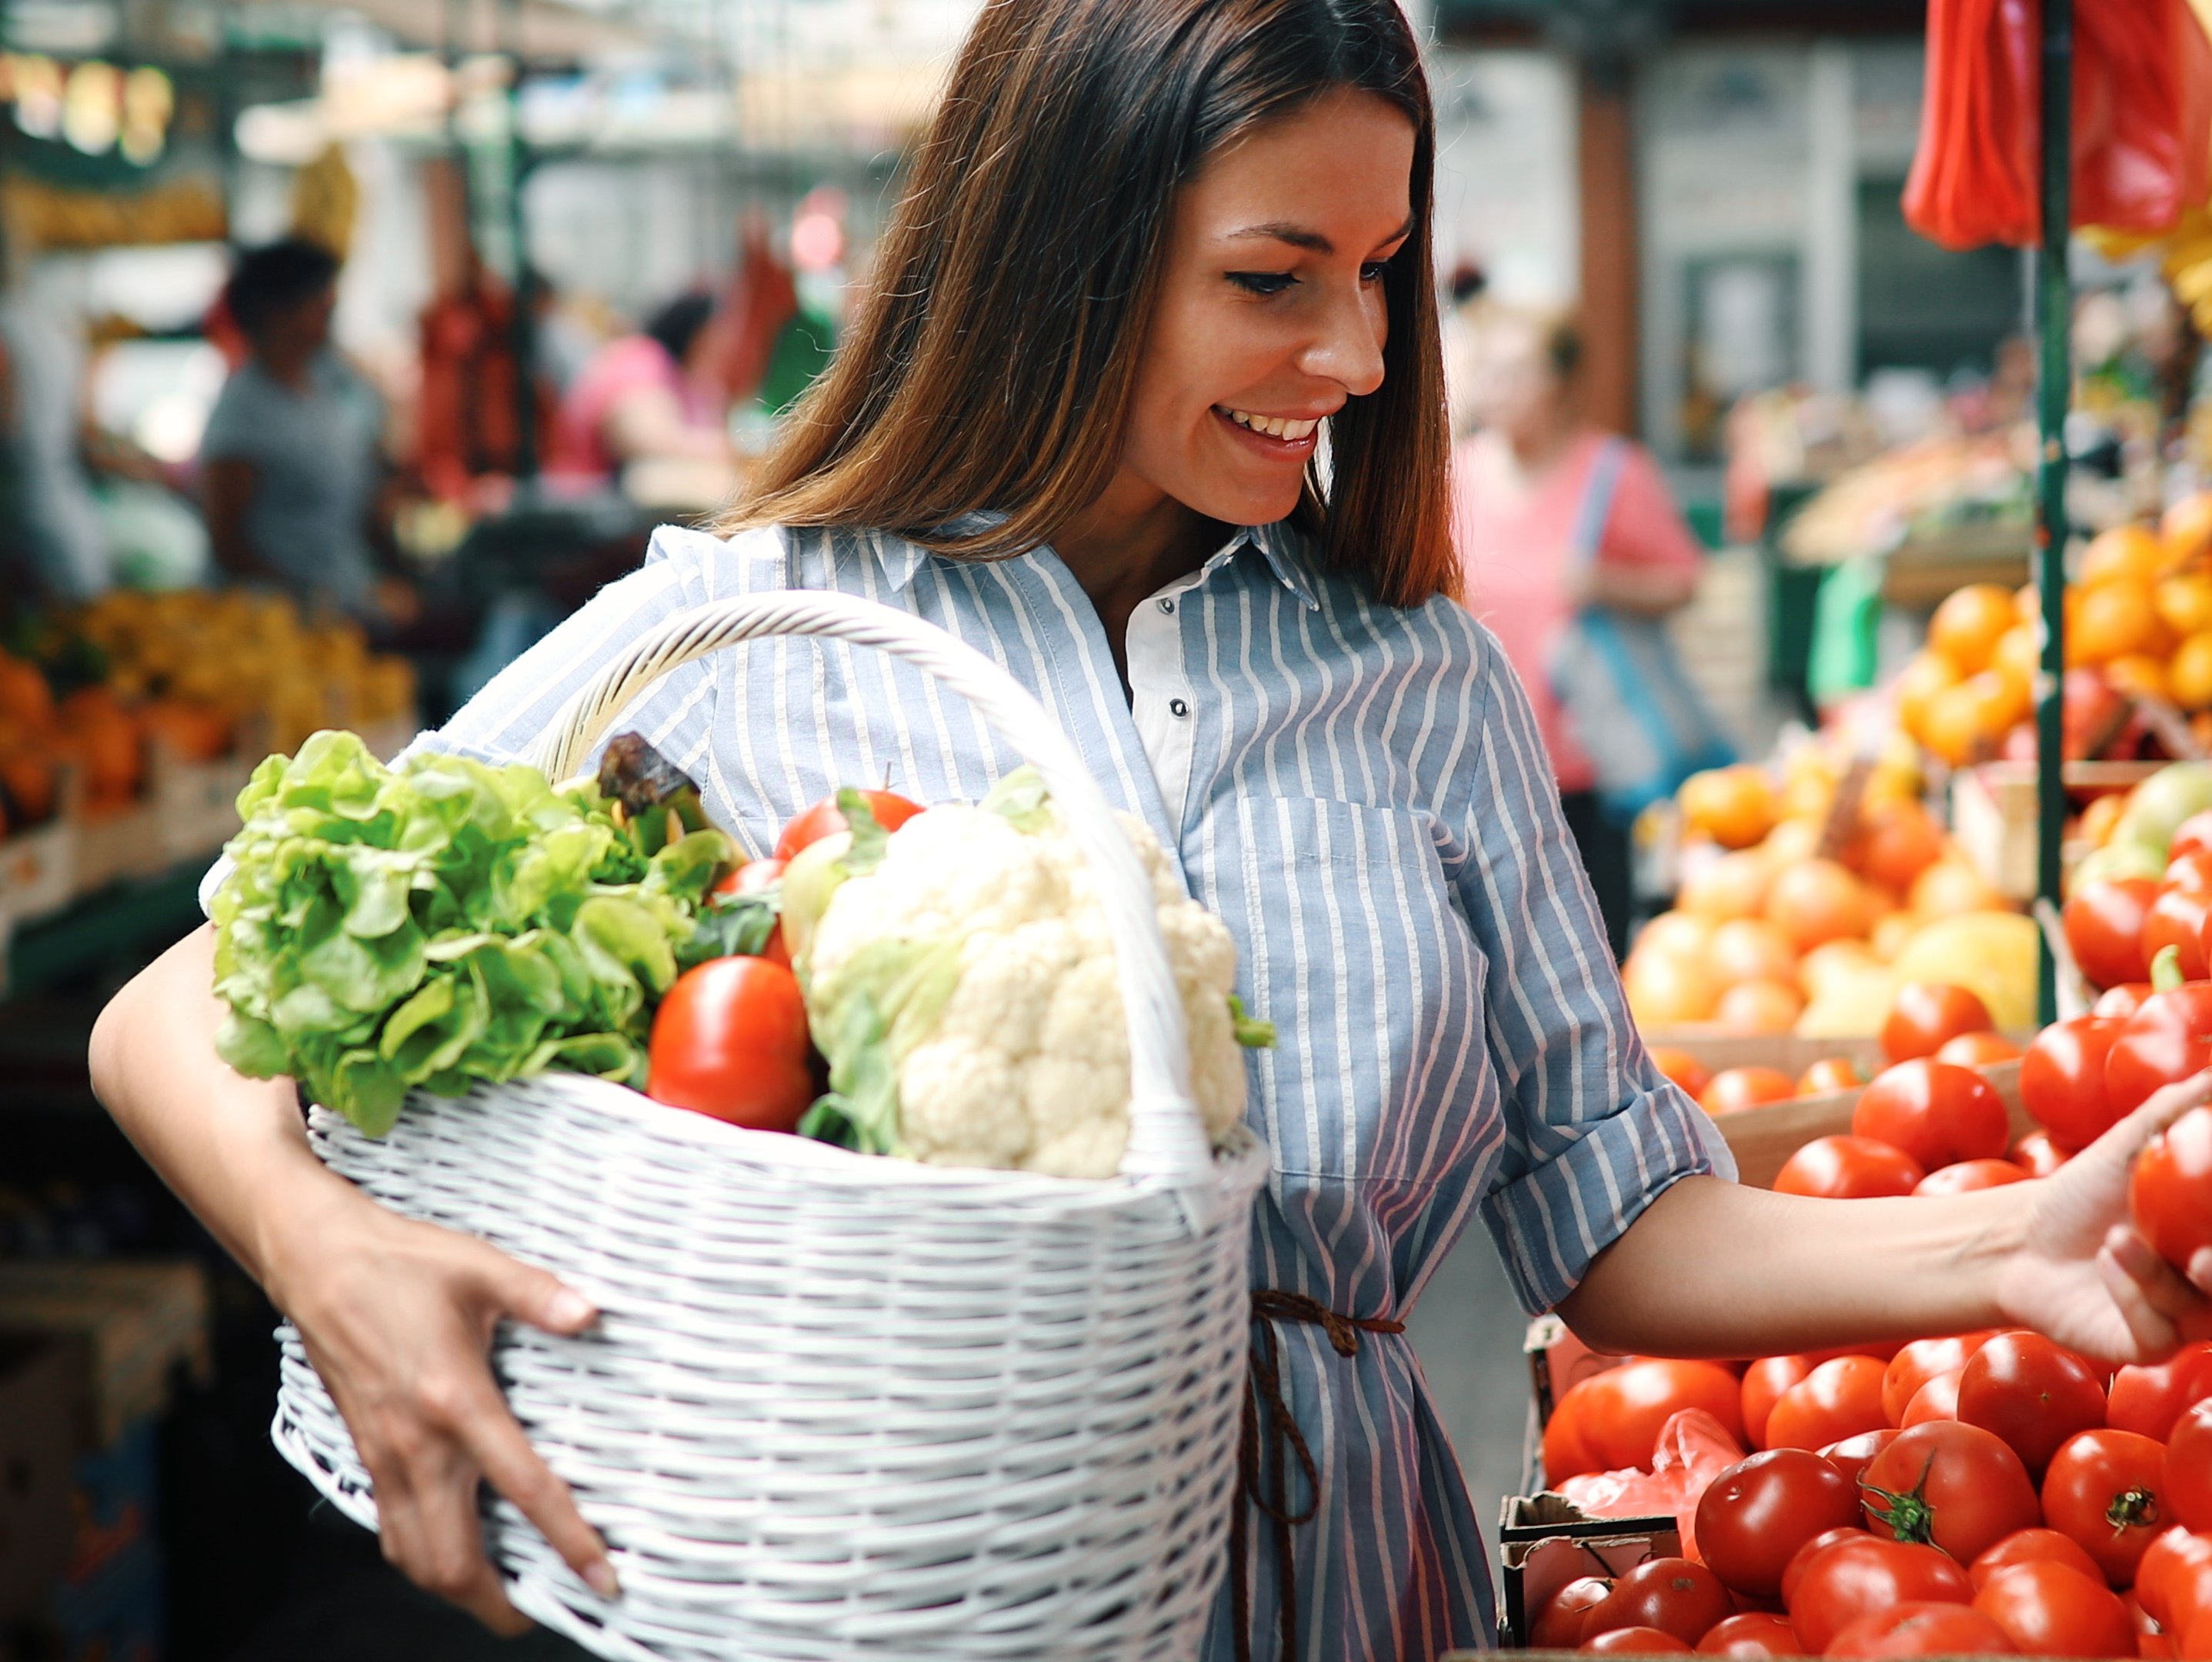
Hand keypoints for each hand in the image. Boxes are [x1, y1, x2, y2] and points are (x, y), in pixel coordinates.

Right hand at [272, 1191, 617, 1630]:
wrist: (317, 1261)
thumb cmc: (397, 1263)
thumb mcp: (480, 1267)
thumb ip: (540, 1294)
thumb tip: (590, 1313)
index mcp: (454, 1400)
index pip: (523, 1488)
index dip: (567, 1539)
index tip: (599, 1574)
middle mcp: (415, 1443)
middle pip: (452, 1560)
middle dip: (500, 1602)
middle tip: (549, 1604)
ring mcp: (385, 1455)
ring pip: (414, 1556)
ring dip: (458, 1587)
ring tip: (504, 1592)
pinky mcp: (367, 1453)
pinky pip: (392, 1528)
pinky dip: (424, 1554)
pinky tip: (454, 1543)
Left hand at [1994, 1072, 2211, 1363]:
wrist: (2021, 1239)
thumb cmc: (2084, 1191)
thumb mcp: (2135, 1141)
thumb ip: (2184, 1107)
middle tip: (2208, 1252)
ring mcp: (2189, 1318)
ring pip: (2210, 1312)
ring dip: (2169, 1276)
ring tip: (2125, 1237)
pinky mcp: (2150, 1345)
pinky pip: (2159, 1329)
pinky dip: (2134, 1288)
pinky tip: (2107, 1255)